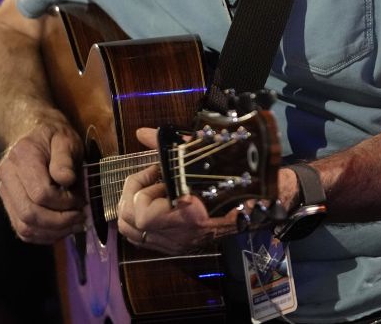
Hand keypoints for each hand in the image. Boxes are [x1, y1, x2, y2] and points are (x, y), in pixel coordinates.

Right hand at [0, 120, 85, 243]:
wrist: (32, 132)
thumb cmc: (54, 136)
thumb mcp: (67, 139)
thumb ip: (65, 159)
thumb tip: (66, 181)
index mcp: (22, 156)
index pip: (40, 193)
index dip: (64, 203)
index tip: (81, 200)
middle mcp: (7, 175)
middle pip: (29, 214)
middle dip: (59, 222)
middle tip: (81, 217)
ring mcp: (5, 191)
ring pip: (24, 226)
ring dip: (53, 232)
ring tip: (74, 225)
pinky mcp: (9, 204)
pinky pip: (22, 229)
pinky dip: (44, 235)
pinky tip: (62, 229)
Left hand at [115, 128, 237, 254]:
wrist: (251, 204)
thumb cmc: (228, 176)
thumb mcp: (198, 154)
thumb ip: (166, 145)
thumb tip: (141, 133)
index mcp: (185, 216)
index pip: (142, 212)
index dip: (142, 185)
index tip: (158, 168)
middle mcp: (176, 236)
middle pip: (128, 221)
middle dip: (132, 193)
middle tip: (149, 177)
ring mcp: (173, 245)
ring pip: (130, 231)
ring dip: (132, 207)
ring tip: (150, 190)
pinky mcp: (173, 248)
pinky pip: (140, 238)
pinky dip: (137, 221)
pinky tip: (153, 204)